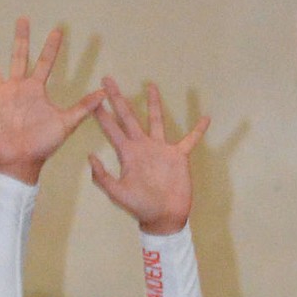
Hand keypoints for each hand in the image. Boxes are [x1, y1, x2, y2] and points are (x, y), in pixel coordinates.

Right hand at [0, 17, 103, 184]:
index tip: (58, 30)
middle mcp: (17, 88)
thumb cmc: (43, 145)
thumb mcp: (65, 124)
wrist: (21, 161)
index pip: (45, 63)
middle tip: (23, 18)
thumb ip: (82, 108)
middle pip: (19, 57)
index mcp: (35, 90)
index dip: (51, 47)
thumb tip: (103, 94)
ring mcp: (0, 95)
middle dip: (21, 38)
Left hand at [89, 78, 209, 233]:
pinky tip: (205, 118)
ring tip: (150, 85)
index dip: (102, 114)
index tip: (94, 97)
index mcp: (127, 154)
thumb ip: (103, 176)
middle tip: (108, 79)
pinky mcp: (178, 156)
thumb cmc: (140, 207)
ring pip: (156, 120)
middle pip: (128, 117)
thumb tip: (90, 156)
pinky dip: (197, 130)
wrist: (164, 217)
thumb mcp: (118, 193)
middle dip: (118, 98)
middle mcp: (142, 147)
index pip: (112, 129)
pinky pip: (190, 140)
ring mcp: (160, 149)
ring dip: (154, 103)